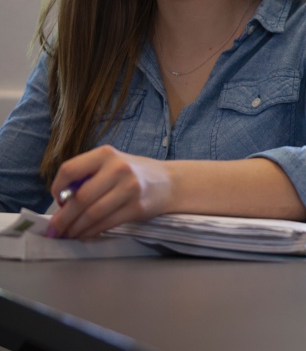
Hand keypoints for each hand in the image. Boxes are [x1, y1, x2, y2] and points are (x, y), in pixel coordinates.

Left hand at [48, 145, 172, 238]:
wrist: (169, 182)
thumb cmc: (133, 174)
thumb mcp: (111, 164)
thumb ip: (88, 176)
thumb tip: (62, 203)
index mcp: (106, 154)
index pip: (70, 170)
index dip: (57, 188)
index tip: (58, 201)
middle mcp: (119, 168)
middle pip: (81, 197)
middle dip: (64, 218)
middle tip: (55, 229)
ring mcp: (130, 188)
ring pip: (93, 213)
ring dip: (76, 228)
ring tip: (69, 234)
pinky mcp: (138, 207)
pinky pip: (107, 223)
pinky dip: (92, 231)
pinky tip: (85, 234)